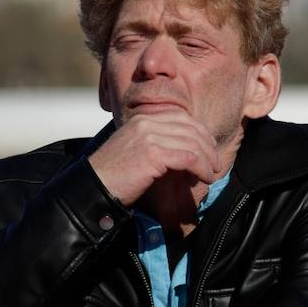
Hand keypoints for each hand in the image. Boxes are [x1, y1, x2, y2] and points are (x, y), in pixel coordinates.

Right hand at [88, 109, 224, 206]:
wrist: (93, 188)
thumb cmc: (112, 177)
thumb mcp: (133, 152)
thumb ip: (154, 146)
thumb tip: (181, 154)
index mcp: (140, 120)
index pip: (180, 117)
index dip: (199, 132)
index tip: (208, 149)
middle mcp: (145, 123)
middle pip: (190, 128)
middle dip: (208, 146)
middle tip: (215, 163)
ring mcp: (149, 136)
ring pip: (193, 143)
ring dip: (207, 160)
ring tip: (212, 173)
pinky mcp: (153, 153)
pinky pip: (189, 157)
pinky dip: (201, 168)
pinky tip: (204, 177)